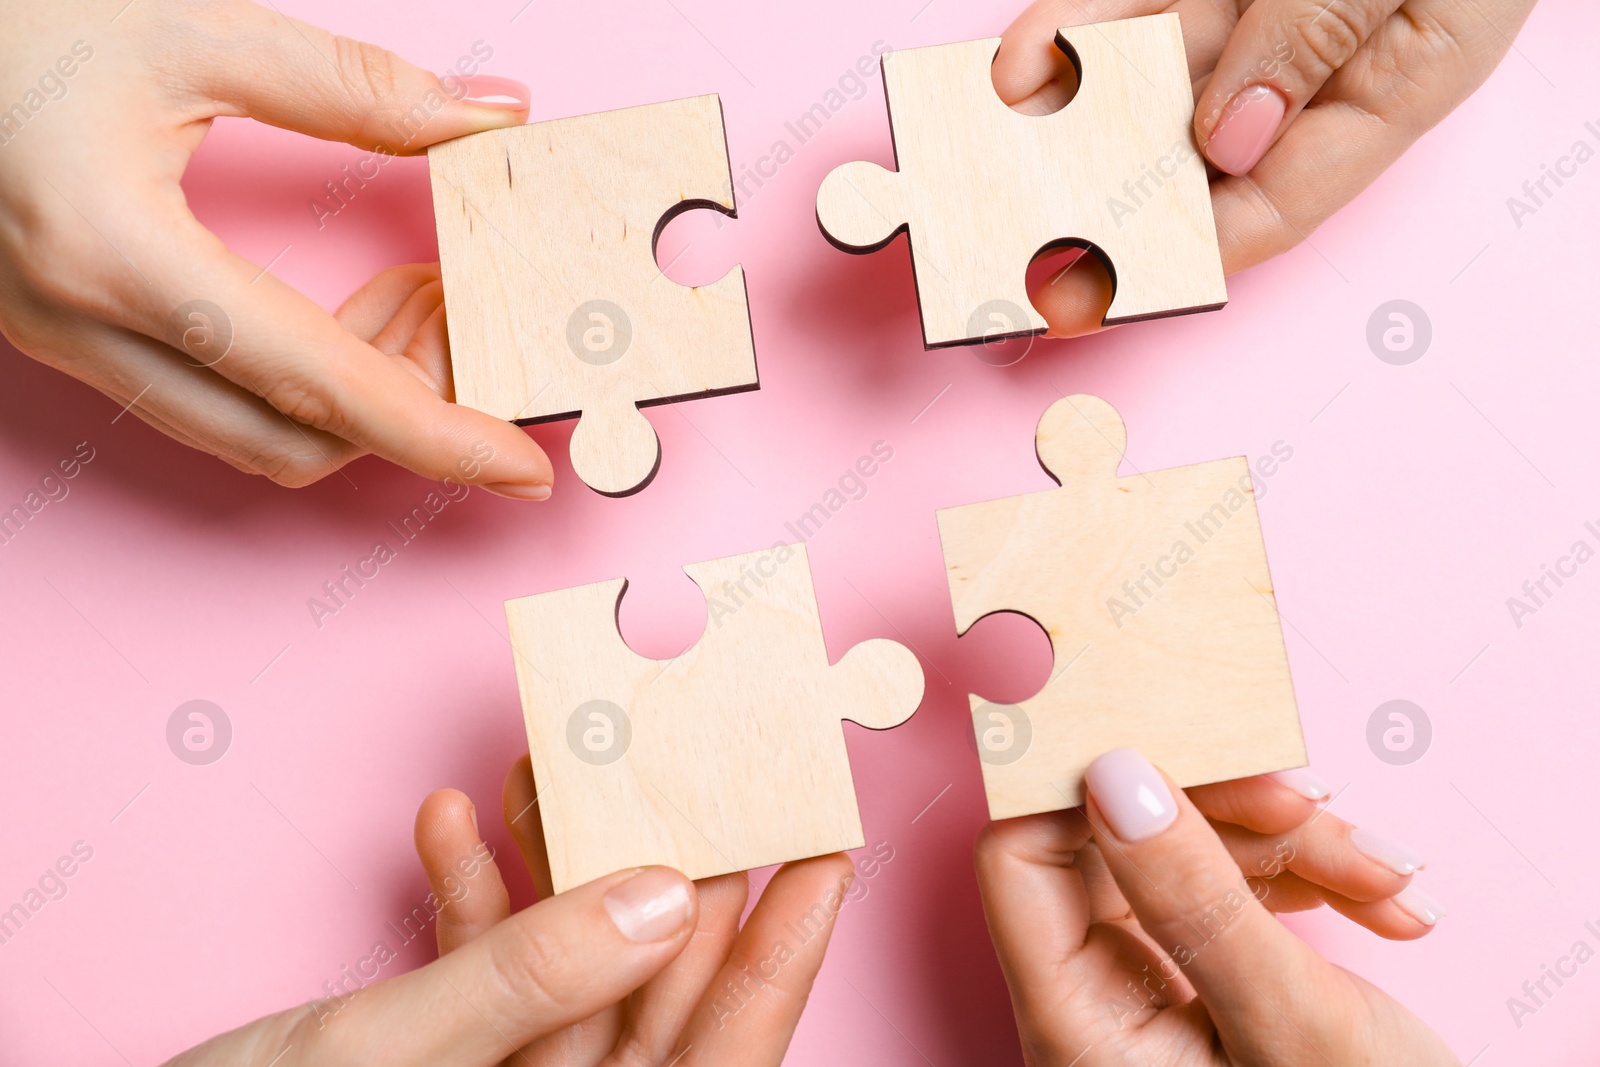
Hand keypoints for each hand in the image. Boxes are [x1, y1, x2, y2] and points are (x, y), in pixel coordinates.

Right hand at [0, 0, 552, 496]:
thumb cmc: (8, 23)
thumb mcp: (183, 31)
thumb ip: (348, 86)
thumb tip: (486, 116)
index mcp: (119, 256)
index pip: (319, 385)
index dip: (437, 435)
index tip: (523, 466)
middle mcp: (86, 327)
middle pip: (291, 439)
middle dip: (406, 407)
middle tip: (469, 318)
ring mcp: (66, 343)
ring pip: (245, 430)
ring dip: (351, 394)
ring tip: (419, 299)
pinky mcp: (67, 334)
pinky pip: (204, 399)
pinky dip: (293, 379)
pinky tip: (343, 313)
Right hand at [162, 756, 852, 1065]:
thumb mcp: (394, 1055)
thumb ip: (532, 977)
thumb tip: (664, 898)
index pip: (726, 1043)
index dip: (787, 944)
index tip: (830, 842)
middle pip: (654, 979)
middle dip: (667, 857)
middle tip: (701, 756)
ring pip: (569, 961)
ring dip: (558, 859)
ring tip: (561, 765)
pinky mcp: (446, 1056)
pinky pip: (483, 972)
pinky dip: (471, 898)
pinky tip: (454, 823)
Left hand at [975, 749, 1454, 1064]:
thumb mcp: (1293, 1028)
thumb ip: (1198, 900)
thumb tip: (1112, 774)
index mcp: (1075, 1025)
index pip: (1021, 859)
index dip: (1085, 786)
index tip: (1174, 734)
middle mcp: (1096, 1001)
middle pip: (1117, 843)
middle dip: (1230, 813)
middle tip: (1316, 807)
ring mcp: (1153, 988)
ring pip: (1191, 855)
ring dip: (1296, 846)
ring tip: (1391, 879)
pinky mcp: (1209, 979)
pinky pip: (1235, 890)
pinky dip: (1311, 881)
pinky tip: (1385, 901)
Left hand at [994, 0, 1537, 335]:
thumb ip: (1322, 35)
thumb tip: (1228, 134)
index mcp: (1397, 87)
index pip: (1275, 204)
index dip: (1183, 255)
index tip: (1099, 291)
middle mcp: (1317, 59)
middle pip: (1193, 152)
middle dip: (1102, 196)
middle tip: (1020, 237)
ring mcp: (1261, 6)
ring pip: (1149, 78)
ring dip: (1069, 119)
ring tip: (994, 154)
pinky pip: (1139, 3)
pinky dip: (1079, 30)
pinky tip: (1023, 63)